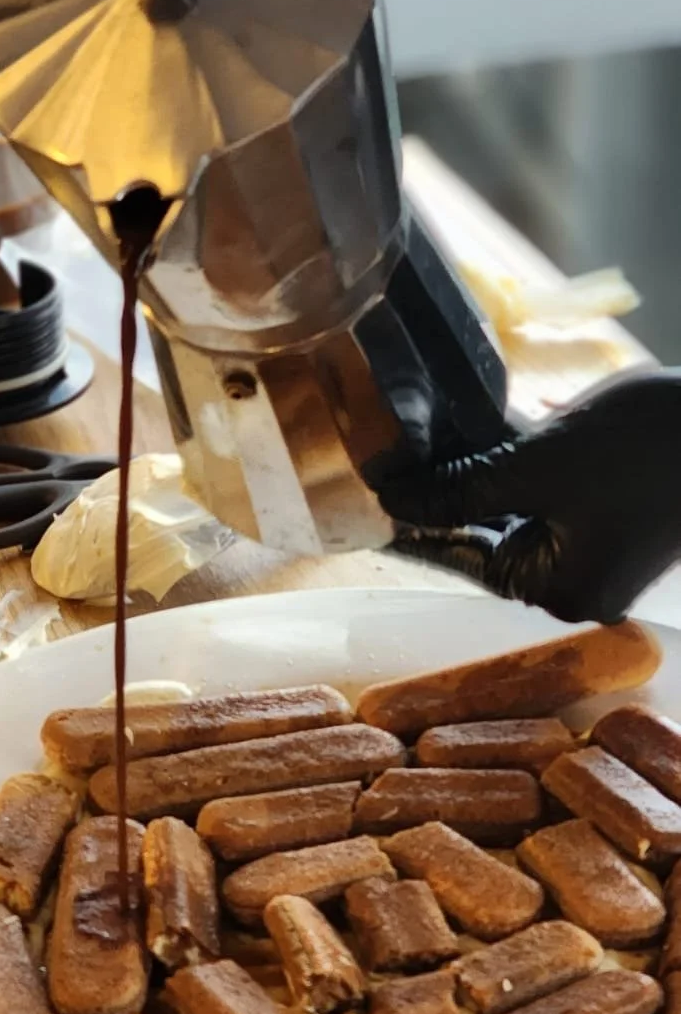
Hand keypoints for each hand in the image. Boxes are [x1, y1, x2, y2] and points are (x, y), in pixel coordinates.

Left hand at [368, 370, 680, 623]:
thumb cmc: (648, 447)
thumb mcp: (541, 463)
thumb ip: (464, 486)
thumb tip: (393, 499)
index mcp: (557, 590)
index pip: (460, 551)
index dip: (411, 515)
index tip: (366, 488)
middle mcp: (576, 584)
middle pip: (485, 532)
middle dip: (445, 487)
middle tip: (391, 445)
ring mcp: (598, 551)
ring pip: (516, 508)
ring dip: (480, 470)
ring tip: (429, 429)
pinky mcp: (614, 517)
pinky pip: (549, 494)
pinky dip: (521, 464)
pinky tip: (485, 424)